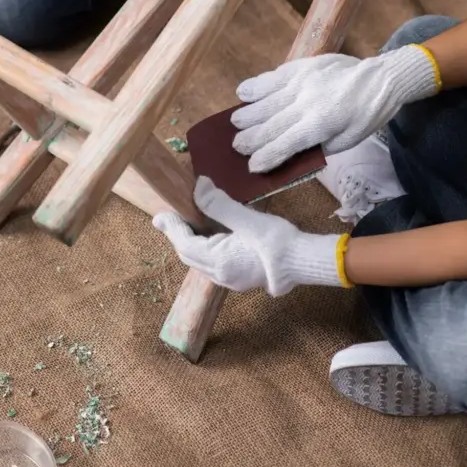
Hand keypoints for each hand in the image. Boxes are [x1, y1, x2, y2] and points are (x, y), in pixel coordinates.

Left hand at [153, 177, 339, 294]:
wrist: (306, 262)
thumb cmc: (279, 241)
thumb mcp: (248, 219)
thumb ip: (219, 204)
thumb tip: (198, 186)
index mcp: (219, 262)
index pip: (184, 244)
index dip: (171, 227)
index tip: (160, 213)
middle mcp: (221, 276)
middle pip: (188, 255)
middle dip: (177, 235)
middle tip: (168, 217)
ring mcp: (231, 280)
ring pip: (199, 261)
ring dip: (189, 242)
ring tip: (185, 222)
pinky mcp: (241, 278)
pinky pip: (212, 264)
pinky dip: (203, 248)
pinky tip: (209, 235)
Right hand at [231, 45, 437, 172]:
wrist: (380, 78)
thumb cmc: (366, 115)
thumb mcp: (348, 141)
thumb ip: (318, 146)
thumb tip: (290, 154)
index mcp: (321, 124)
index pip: (287, 143)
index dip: (267, 156)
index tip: (251, 166)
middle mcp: (307, 102)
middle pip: (271, 123)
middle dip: (251, 138)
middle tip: (236, 147)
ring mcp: (302, 81)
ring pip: (267, 100)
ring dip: (248, 113)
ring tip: (234, 123)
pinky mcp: (301, 67)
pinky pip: (273, 77)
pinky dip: (256, 86)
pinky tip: (242, 93)